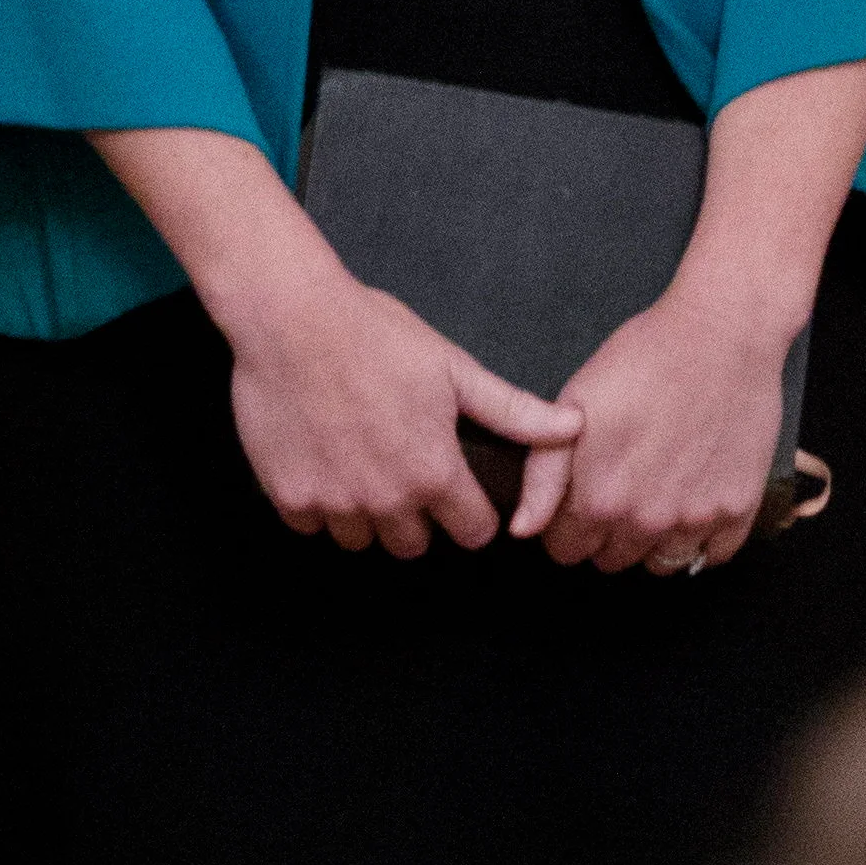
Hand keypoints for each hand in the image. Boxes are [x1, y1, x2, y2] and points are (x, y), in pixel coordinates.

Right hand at [224, 271, 582, 558]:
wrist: (291, 319)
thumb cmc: (375, 336)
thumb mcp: (453, 369)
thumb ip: (514, 411)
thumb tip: (575, 427)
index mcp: (434, 472)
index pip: (473, 533)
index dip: (471, 511)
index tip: (458, 490)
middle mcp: (387, 500)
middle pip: (414, 545)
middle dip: (416, 516)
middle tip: (404, 469)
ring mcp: (335, 503)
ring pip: (362, 539)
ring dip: (366, 514)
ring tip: (361, 463)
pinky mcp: (290, 498)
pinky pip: (313, 525)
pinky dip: (319, 503)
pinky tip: (323, 460)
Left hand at [516, 281, 791, 573]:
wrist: (721, 336)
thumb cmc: (645, 359)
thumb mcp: (574, 405)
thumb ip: (543, 474)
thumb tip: (524, 530)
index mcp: (597, 498)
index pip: (566, 550)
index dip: (568, 523)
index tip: (582, 495)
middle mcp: (645, 521)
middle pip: (612, 560)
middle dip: (609, 531)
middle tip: (623, 482)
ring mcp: (695, 520)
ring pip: (661, 564)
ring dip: (654, 539)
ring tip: (659, 489)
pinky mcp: (737, 511)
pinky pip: (713, 556)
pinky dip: (703, 536)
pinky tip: (695, 495)